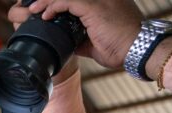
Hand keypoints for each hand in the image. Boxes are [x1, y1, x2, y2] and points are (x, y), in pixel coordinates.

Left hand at [8, 0, 141, 70]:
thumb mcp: (95, 42)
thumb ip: (81, 39)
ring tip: (33, 10)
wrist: (138, 49)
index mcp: (104, 2)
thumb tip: (67, 44)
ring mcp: (99, 0)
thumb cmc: (121, 47)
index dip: (58, 3)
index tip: (43, 10)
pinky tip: (45, 16)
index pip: (76, 0)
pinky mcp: (94, 7)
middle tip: (33, 8)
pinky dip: (54, 6)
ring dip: (47, 1)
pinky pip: (68, 1)